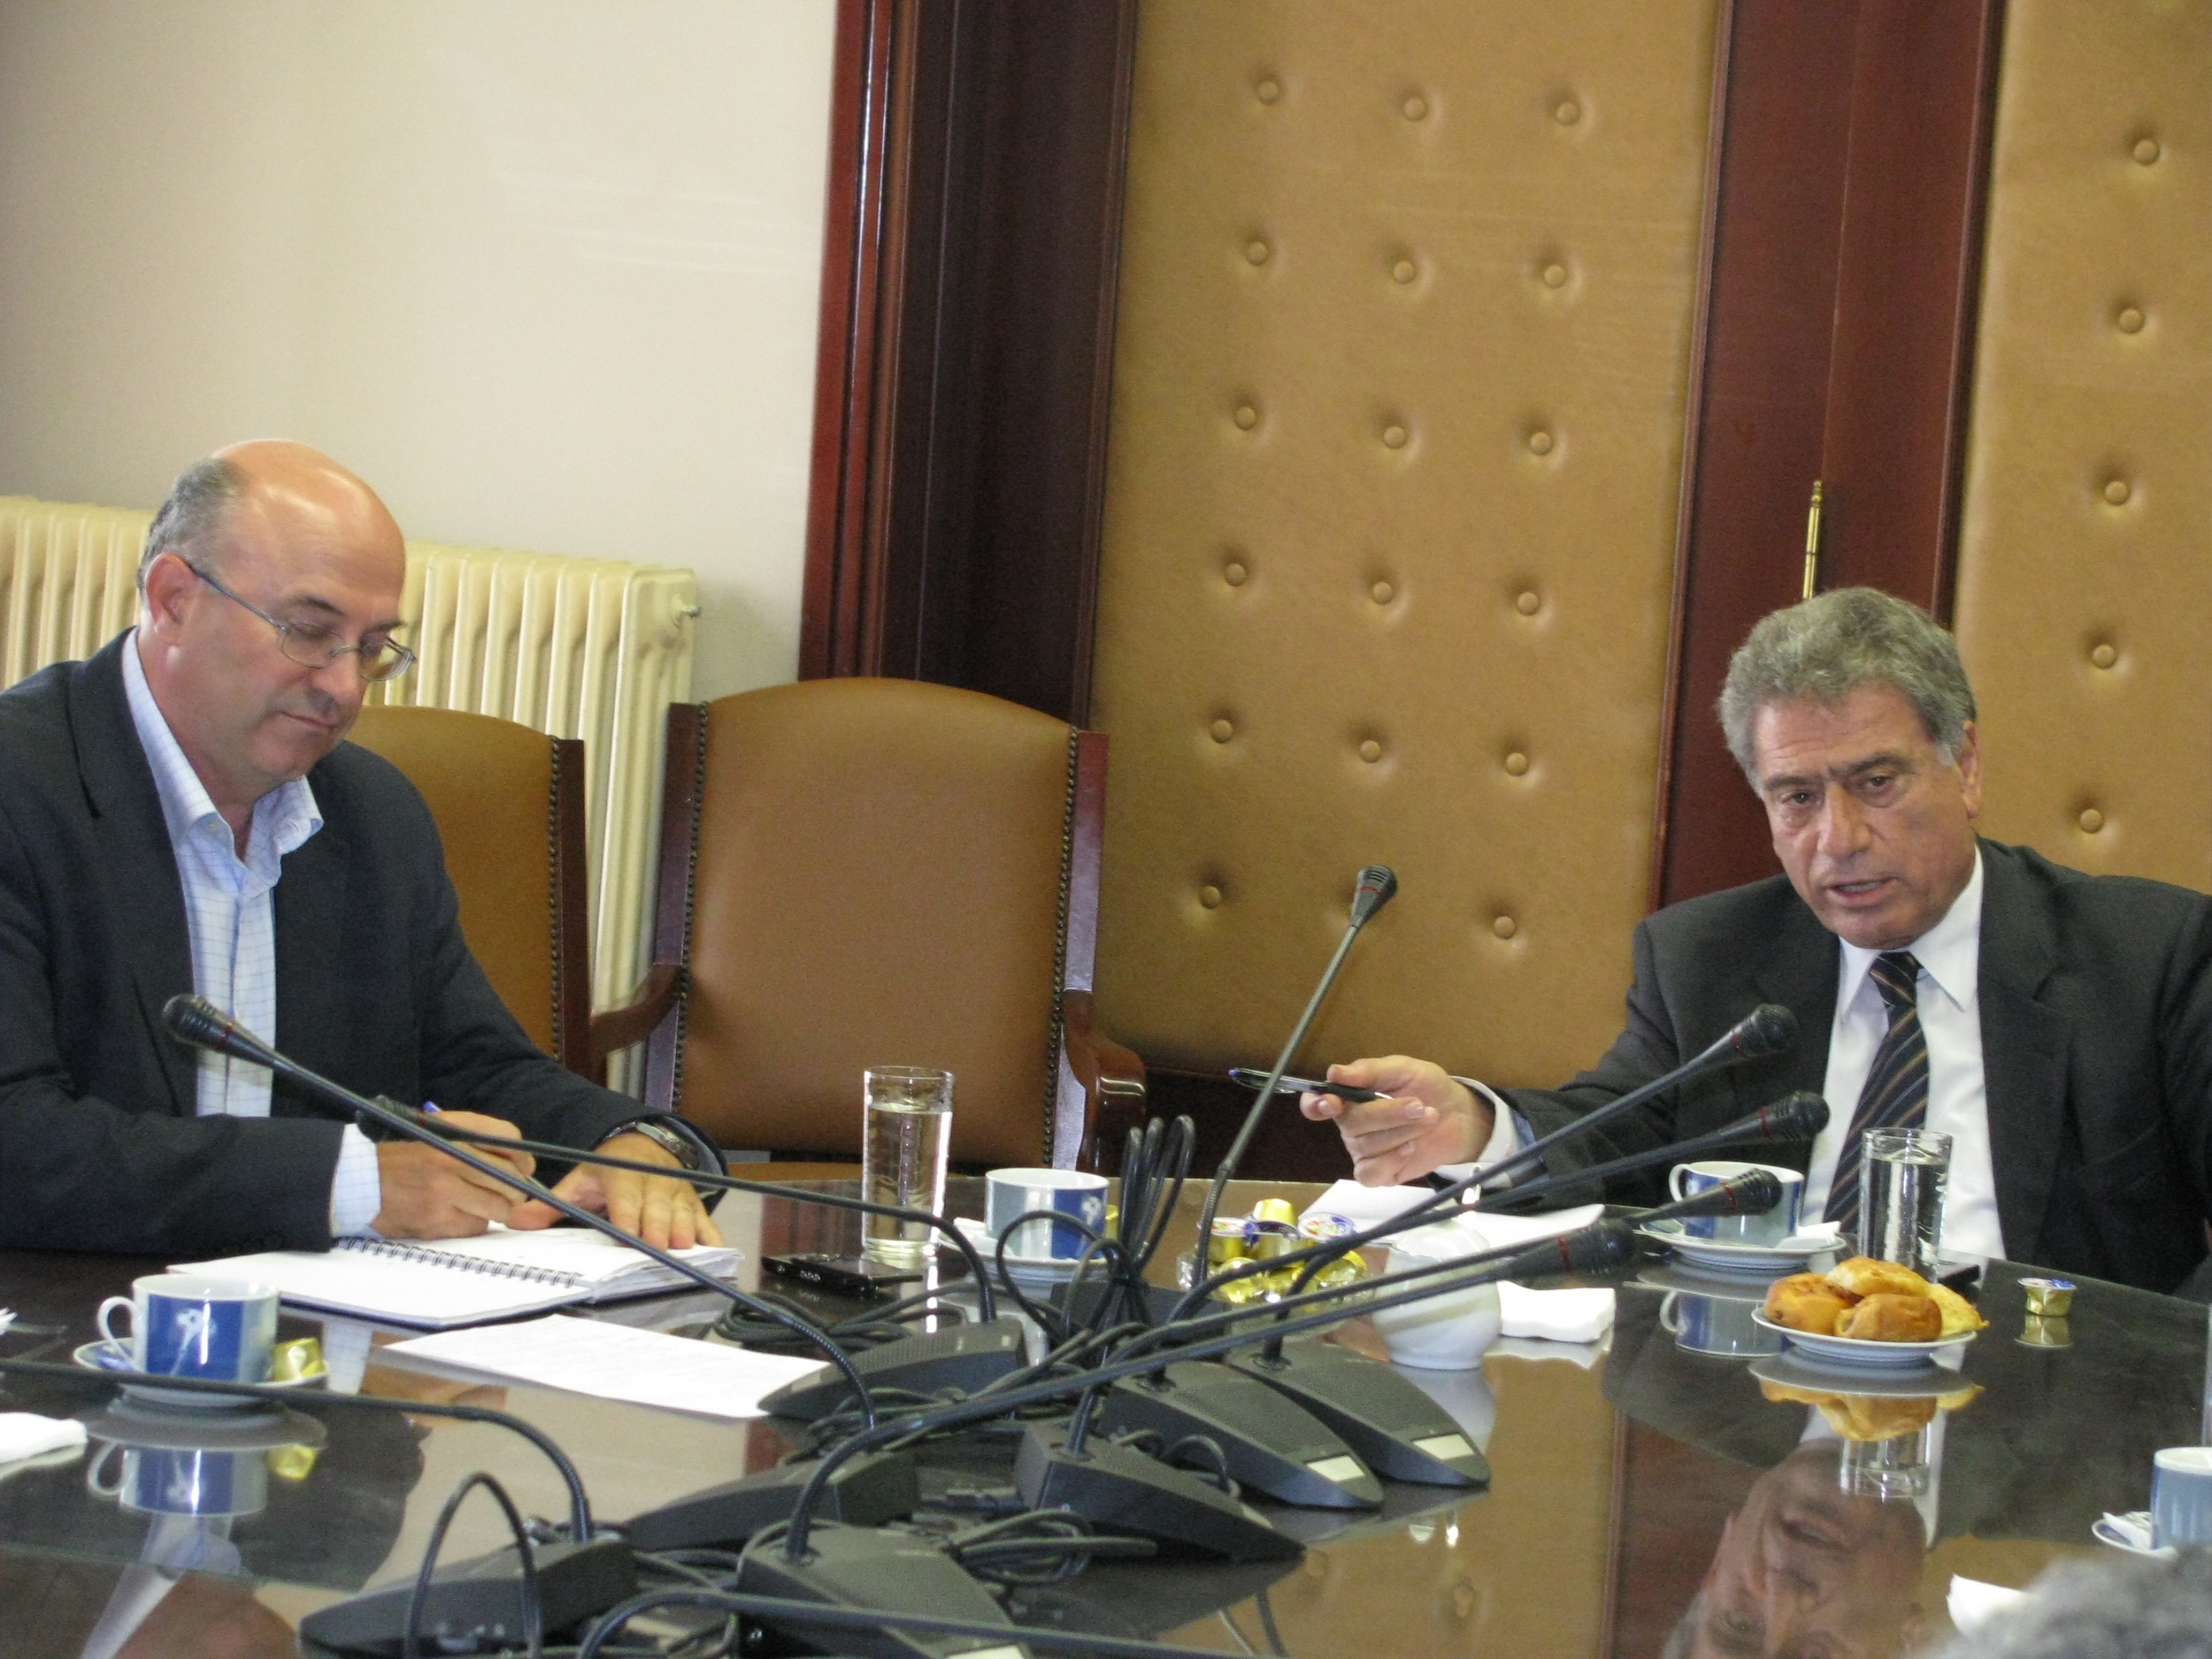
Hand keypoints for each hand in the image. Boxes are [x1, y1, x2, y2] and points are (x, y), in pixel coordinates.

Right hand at [370, 1111, 533, 1237]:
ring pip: (498, 1208)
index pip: (510, 1141)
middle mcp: (453, 1160)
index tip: (523, 1168)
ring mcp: (445, 1192)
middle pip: (511, 1180)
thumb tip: (522, 1161)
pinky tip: (455, 1215)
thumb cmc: (403, 1155)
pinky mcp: (436, 1220)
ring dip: (494, 1210)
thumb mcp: (437, 1130)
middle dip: (514, 1190)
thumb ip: (477, 1137)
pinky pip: (475, 1226)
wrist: (358, 1180)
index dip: (523, 1158)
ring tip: (478, 1205)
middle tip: (506, 1194)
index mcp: (454, 1134)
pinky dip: (472, 1223)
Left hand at [508, 1132, 724, 1249]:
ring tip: (685, 1249)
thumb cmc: (607, 1173)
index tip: (628, 1236)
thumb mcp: (577, 1183)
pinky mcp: (692, 1203)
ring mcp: (677, 1192)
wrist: (643, 1146)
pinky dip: (711, 1235)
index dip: (628, 1216)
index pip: (625, 1196)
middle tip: (659, 1248)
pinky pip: (705, 1218)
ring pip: (683, 1211)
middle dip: (658, 1227)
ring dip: (685, 1230)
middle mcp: (654, 1182)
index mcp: (623, 1175)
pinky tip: (716, 1252)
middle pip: (658, 1207)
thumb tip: (515, 1219)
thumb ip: (549, 1205)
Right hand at [1297, 1056, 1491, 1185]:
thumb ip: (1369, 1071)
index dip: (1315, 1105)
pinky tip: (1410, 1147)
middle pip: (1351, 1124)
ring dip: (1402, 1131)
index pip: (1315, 1105)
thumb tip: (1334, 1072)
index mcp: (1349, 1098)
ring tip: (1428, 1118)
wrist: (1458, 1114)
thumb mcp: (1402, 1069)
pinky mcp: (1380, 1174)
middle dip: (1388, 1113)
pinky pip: (1371, 1174)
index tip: (1332, 1103)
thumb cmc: (1426, 1087)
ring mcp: (1364, 1152)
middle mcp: (1351, 1126)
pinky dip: (1391, 1161)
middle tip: (1419, 1105)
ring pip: (1367, 1147)